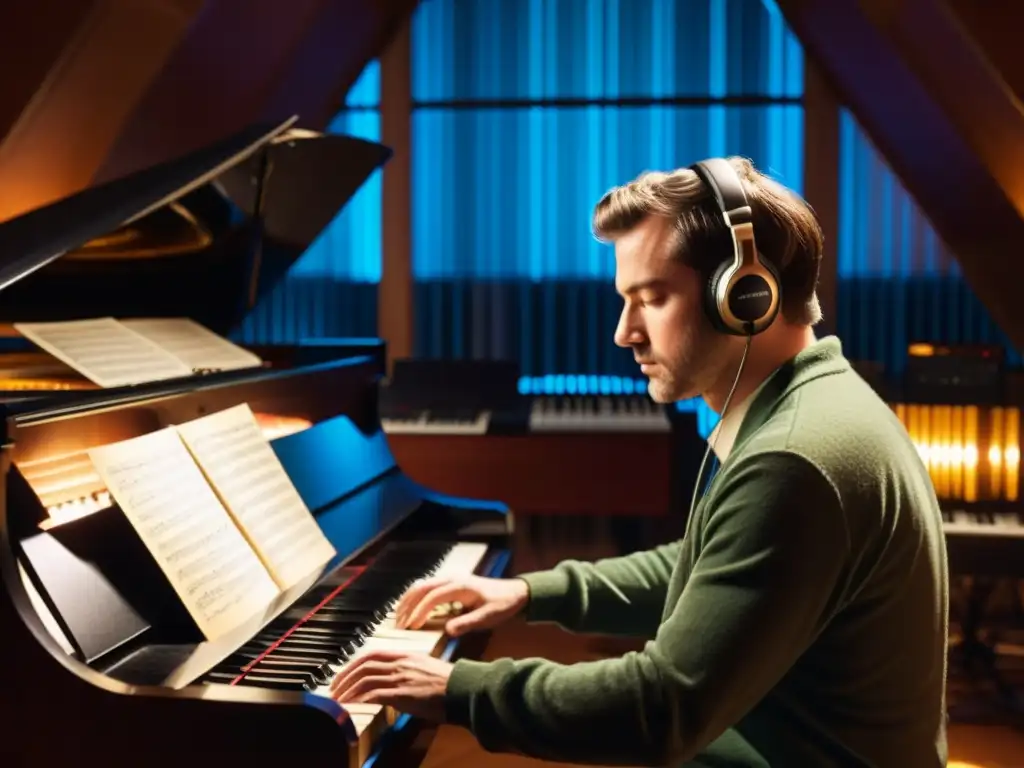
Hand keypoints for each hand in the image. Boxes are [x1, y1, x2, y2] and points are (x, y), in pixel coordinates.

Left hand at [330, 649, 451, 720]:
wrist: (462, 689)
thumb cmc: (449, 683)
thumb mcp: (426, 670)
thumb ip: (407, 673)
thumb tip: (395, 684)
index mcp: (405, 656)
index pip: (372, 655)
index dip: (353, 664)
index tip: (343, 674)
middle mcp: (400, 663)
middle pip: (363, 665)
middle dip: (345, 677)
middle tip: (334, 688)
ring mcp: (400, 677)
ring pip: (365, 679)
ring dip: (348, 690)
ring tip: (338, 700)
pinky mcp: (402, 693)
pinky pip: (373, 694)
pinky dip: (359, 699)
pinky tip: (351, 705)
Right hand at [394, 574, 528, 635]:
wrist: (515, 592)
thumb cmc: (502, 604)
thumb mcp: (488, 617)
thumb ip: (468, 624)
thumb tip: (447, 631)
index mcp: (460, 586)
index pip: (432, 597)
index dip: (420, 612)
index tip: (411, 627)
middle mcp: (452, 578)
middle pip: (421, 587)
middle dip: (407, 605)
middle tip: (399, 625)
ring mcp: (450, 578)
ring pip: (421, 585)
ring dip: (408, 600)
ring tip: (399, 618)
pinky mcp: (450, 582)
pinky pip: (426, 587)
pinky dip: (414, 597)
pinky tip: (410, 610)